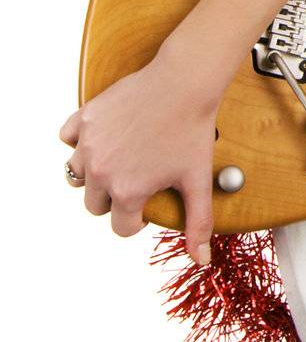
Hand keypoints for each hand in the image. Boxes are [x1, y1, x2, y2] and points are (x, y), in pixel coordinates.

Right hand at [59, 47, 221, 265]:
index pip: (121, 228)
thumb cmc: (194, 129)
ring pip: (77, 175)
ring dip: (94, 172)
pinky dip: (79, 140)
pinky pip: (68, 139)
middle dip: (115, 197)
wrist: (185, 81)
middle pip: (95, 205)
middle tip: (139, 176)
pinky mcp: (84, 119)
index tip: (150, 201)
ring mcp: (89, 144)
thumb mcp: (198, 179)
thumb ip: (198, 222)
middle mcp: (101, 172)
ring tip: (123, 157)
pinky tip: (104, 137)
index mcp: (127, 192)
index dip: (139, 219)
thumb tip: (201, 259)